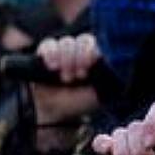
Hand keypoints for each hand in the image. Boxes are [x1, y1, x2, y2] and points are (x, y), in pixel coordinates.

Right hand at [31, 34, 99, 150]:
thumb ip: (107, 79)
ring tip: (65, 78)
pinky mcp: (44, 54)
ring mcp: (61, 51)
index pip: (94, 43)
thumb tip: (110, 65)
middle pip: (81, 41)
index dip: (91, 51)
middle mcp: (78, 51)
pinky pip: (48, 45)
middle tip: (78, 76)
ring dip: (66, 58)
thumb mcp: (100, 93)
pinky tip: (52, 67)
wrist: (57, 113)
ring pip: (66, 42)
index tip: (89, 65)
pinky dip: (51, 53)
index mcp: (93, 57)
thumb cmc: (80, 103)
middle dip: (79, 58)